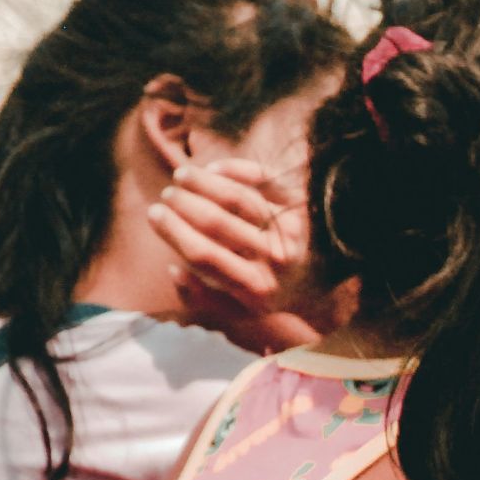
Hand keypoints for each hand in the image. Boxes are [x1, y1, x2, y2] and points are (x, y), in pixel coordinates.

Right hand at [150, 156, 315, 319]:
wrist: (326, 282)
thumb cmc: (271, 294)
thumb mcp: (240, 311)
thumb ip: (203, 299)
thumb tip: (173, 270)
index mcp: (254, 288)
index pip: (204, 255)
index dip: (174, 231)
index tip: (154, 214)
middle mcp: (274, 259)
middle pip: (218, 223)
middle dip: (185, 204)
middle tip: (167, 194)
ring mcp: (290, 230)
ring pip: (239, 198)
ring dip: (205, 182)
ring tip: (182, 175)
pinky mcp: (301, 206)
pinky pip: (265, 180)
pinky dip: (238, 170)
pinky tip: (215, 168)